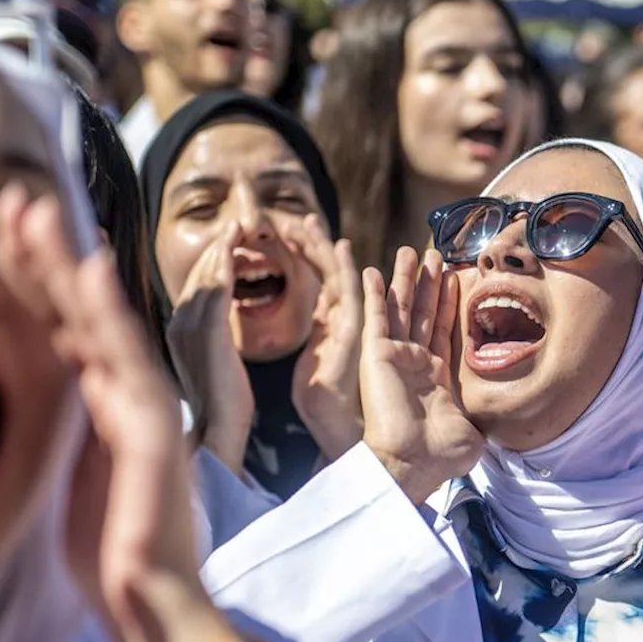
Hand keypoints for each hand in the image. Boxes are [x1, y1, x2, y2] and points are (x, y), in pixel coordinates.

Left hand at [0, 190, 305, 641]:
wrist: (150, 595)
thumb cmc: (113, 541)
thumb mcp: (76, 466)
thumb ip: (74, 417)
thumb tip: (57, 379)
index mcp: (98, 400)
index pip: (58, 327)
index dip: (29, 277)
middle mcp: (122, 391)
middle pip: (75, 313)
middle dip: (41, 255)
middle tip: (11, 199)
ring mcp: (141, 405)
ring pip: (98, 323)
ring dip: (65, 263)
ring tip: (35, 211)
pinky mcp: (152, 429)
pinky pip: (126, 361)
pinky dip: (111, 311)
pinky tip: (92, 266)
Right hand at [165, 221, 253, 473]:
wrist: (220, 434)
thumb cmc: (223, 402)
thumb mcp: (211, 359)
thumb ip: (208, 334)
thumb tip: (212, 319)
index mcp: (179, 329)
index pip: (194, 282)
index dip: (211, 258)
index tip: (229, 238)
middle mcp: (178, 323)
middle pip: (197, 272)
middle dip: (217, 245)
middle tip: (238, 223)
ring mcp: (189, 327)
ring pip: (204, 274)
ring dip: (221, 246)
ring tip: (240, 226)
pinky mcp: (208, 333)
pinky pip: (216, 288)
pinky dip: (224, 261)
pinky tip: (235, 243)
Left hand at [283, 215, 363, 461]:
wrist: (328, 423)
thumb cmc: (318, 400)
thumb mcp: (308, 359)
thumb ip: (313, 336)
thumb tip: (308, 319)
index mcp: (329, 324)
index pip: (318, 281)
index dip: (305, 255)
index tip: (288, 233)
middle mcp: (342, 319)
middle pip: (329, 271)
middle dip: (316, 244)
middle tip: (301, 218)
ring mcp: (350, 323)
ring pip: (339, 275)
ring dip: (325, 247)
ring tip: (308, 222)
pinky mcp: (354, 331)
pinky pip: (351, 292)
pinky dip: (346, 268)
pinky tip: (340, 246)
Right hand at [359, 248, 483, 503]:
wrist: (412, 464)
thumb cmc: (442, 456)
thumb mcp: (476, 432)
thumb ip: (483, 412)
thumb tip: (505, 412)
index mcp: (437, 379)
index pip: (443, 330)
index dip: (448, 302)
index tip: (454, 276)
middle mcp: (415, 364)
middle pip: (424, 313)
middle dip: (430, 283)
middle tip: (435, 253)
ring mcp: (395, 358)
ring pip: (402, 308)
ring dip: (406, 279)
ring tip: (410, 251)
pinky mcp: (377, 355)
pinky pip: (376, 318)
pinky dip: (373, 294)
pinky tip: (371, 271)